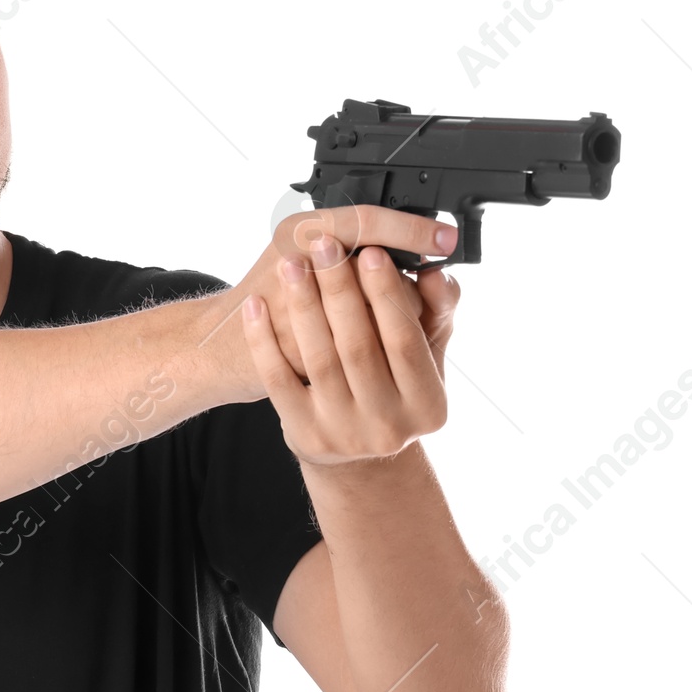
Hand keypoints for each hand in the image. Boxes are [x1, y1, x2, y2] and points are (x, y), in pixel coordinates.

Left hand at [241, 222, 460, 465]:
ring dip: (303, 305)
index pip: (406, 340)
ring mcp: (343, 434)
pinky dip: (263, 339)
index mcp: (428, 406)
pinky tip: (256, 306)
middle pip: (359, 347)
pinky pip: (277, 379)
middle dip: (340, 289)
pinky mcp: (304, 433)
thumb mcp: (425, 355)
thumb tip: (435, 273)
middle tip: (325, 244)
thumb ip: (435, 312)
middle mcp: (389, 428)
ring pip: (318, 359)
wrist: (353, 447)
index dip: (388, 294)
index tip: (371, 251)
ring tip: (291, 264)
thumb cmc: (392, 387)